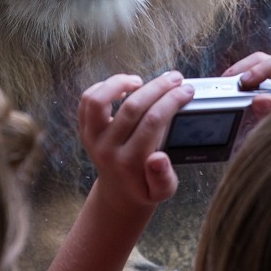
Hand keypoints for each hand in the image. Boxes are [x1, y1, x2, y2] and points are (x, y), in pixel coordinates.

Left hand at [78, 72, 193, 216]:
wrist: (118, 192)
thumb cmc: (144, 188)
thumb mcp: (162, 192)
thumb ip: (163, 178)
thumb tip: (158, 159)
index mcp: (129, 163)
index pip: (152, 122)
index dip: (171, 101)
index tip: (186, 90)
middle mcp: (107, 148)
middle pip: (131, 108)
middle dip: (157, 87)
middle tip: (174, 78)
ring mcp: (92, 138)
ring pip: (98, 100)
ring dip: (120, 83)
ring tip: (140, 81)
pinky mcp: (84, 129)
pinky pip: (87, 100)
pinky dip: (102, 87)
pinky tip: (122, 88)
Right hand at [223, 50, 270, 103]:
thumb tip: (259, 99)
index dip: (263, 68)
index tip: (244, 82)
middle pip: (268, 61)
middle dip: (246, 68)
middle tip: (227, 82)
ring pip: (261, 68)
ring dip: (242, 73)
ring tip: (225, 86)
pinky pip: (258, 81)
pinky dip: (244, 84)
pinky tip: (232, 93)